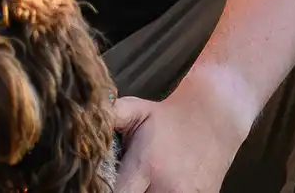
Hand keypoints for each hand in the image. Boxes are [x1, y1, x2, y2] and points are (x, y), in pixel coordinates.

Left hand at [111, 66, 258, 192]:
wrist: (214, 118)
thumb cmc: (167, 116)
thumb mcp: (135, 110)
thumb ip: (109, 118)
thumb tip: (80, 120)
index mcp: (146, 167)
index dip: (104, 191)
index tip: (99, 186)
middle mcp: (167, 188)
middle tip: (119, 185)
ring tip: (140, 185)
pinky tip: (155, 187)